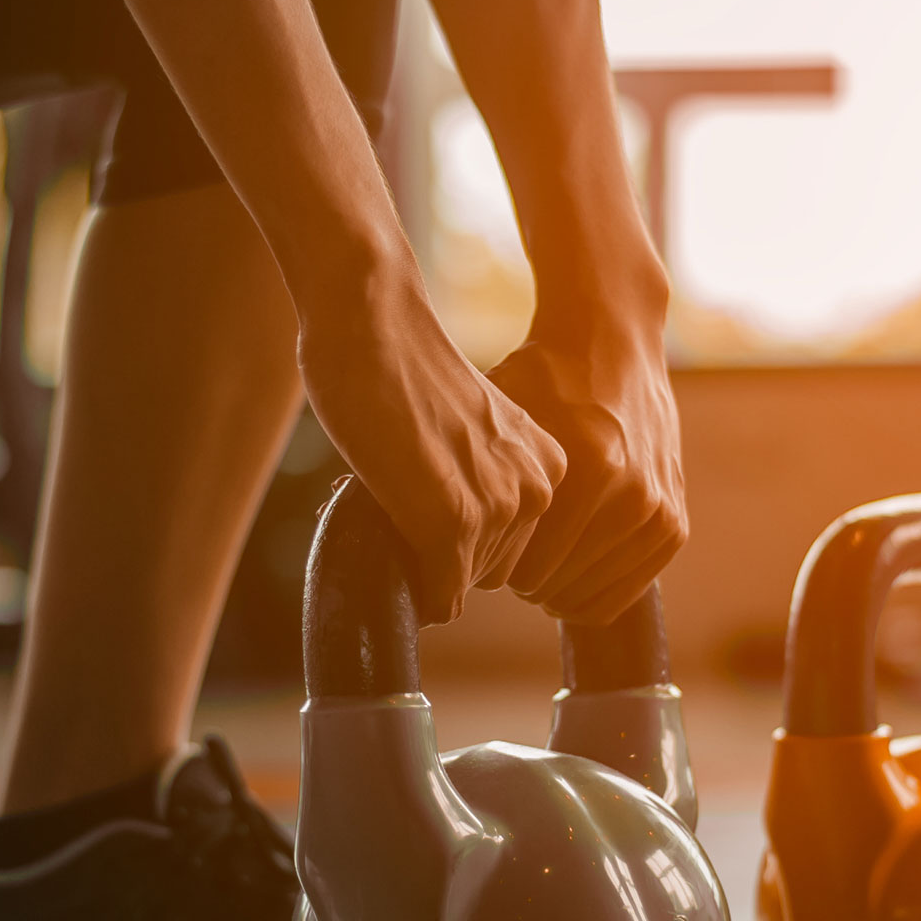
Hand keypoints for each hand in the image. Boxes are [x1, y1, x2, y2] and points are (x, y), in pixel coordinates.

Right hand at [299, 266, 565, 624]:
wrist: (372, 324)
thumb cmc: (404, 372)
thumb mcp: (471, 434)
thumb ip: (483, 478)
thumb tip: (462, 547)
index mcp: (548, 467)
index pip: (510, 549)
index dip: (458, 536)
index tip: (427, 493)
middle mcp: (537, 490)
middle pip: (487, 573)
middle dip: (441, 553)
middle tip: (404, 496)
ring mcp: (499, 507)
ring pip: (459, 586)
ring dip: (420, 560)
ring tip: (395, 492)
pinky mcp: (453, 521)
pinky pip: (440, 597)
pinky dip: (413, 588)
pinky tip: (389, 528)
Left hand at [485, 306, 685, 625]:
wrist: (614, 342)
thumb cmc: (544, 378)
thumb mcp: (501, 415)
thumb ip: (476, 479)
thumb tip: (435, 547)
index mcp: (591, 469)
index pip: (525, 572)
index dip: (492, 570)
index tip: (480, 550)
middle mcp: (633, 495)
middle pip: (554, 589)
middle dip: (523, 580)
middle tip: (508, 554)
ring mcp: (659, 513)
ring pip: (588, 600)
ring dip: (557, 588)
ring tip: (537, 559)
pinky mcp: (674, 526)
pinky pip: (626, 593)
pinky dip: (592, 591)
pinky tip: (568, 568)